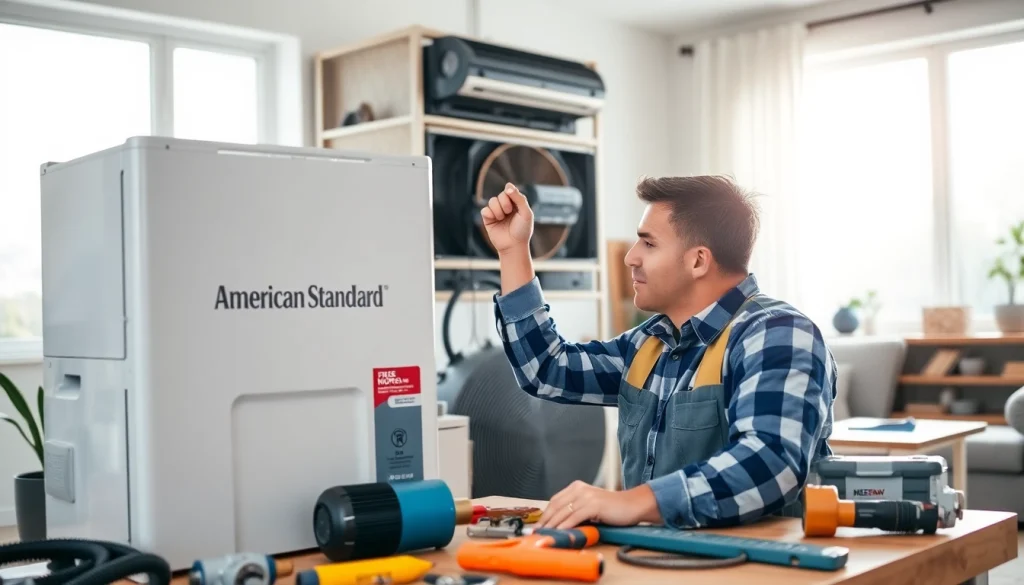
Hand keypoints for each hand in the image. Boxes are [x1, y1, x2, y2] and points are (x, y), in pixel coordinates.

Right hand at [480, 182, 533, 254]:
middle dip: (505, 203)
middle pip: (500, 195)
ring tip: (502, 218)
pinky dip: (489, 214)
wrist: (514, 246)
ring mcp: (497, 212)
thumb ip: (519, 198)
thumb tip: (508, 185)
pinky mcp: (488, 219)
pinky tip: (495, 220)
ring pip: (492, 201)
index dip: (510, 192)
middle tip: (509, 212)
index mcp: (516, 203)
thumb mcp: (526, 213)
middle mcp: (506, 206)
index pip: (510, 190)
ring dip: (498, 209)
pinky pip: (484, 210)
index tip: (512, 197)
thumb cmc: (522, 230)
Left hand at [535, 480, 660, 529]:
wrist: (632, 505)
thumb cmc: (612, 508)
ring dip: (553, 525)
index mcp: (576, 487)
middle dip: (546, 520)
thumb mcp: (589, 505)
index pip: (555, 500)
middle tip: (538, 532)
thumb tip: (558, 523)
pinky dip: (566, 526)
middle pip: (556, 505)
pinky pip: (575, 517)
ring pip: (564, 512)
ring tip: (546, 535)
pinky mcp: (593, 505)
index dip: (545, 514)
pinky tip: (560, 533)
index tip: (538, 525)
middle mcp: (579, 489)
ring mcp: (586, 496)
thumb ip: (575, 509)